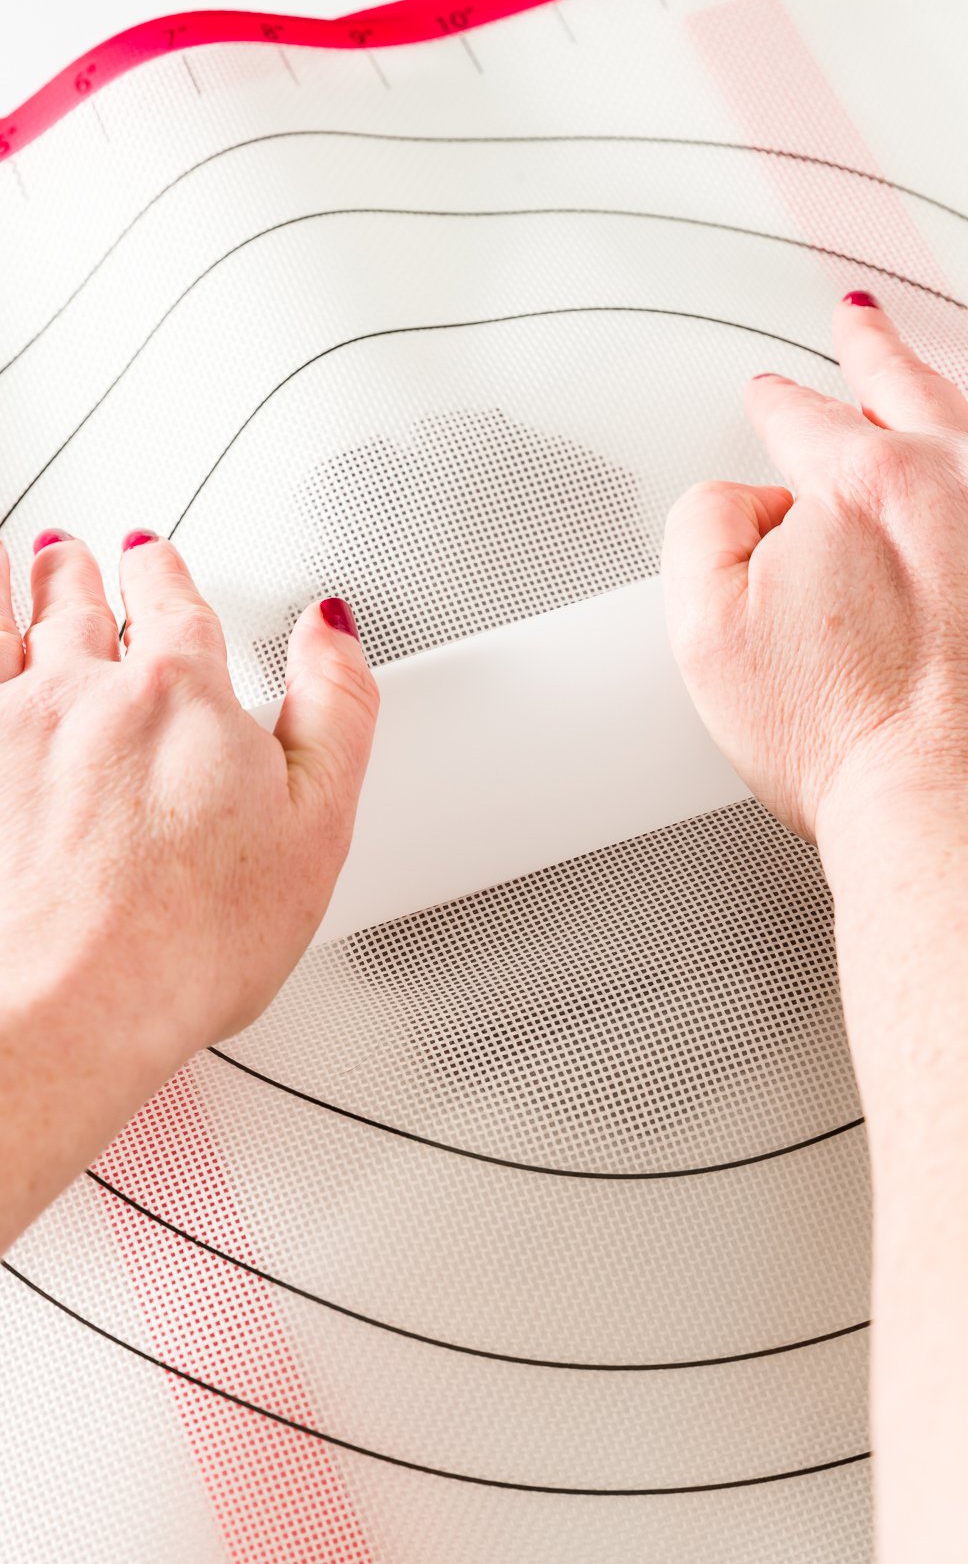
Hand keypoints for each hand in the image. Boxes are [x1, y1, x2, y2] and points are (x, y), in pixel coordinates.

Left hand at [0, 531, 376, 1247]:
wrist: (67, 1008)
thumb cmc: (185, 942)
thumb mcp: (319, 826)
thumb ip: (337, 710)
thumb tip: (333, 631)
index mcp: (183, 695)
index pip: (177, 606)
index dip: (169, 578)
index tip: (159, 564)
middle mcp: (85, 692)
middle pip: (80, 607)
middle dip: (84, 574)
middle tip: (80, 555)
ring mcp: (8, 725)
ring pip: (6, 622)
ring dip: (18, 586)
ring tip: (20, 565)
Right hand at [662, 282, 967, 842]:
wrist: (963, 813)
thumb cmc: (853, 745)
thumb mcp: (706, 636)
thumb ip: (703, 530)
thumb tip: (744, 500)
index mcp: (861, 485)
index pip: (804, 420)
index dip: (778, 406)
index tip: (773, 400)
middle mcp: (961, 476)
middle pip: (907, 382)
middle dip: (871, 347)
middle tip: (857, 324)